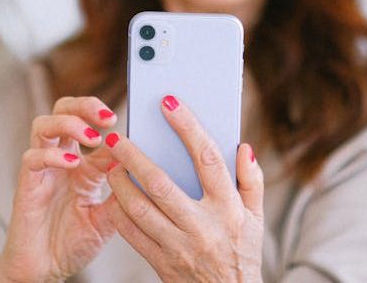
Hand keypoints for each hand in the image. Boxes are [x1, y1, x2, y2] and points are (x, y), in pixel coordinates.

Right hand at [0, 96, 119, 282]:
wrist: (45, 272)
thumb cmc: (72, 243)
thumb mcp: (108, 216)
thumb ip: (122, 192)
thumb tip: (143, 167)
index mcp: (82, 163)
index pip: (91, 124)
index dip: (108, 119)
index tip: (132, 123)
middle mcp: (60, 160)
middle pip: (63, 110)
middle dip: (85, 105)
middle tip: (108, 118)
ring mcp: (43, 170)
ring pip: (44, 125)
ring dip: (69, 123)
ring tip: (93, 136)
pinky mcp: (27, 186)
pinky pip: (32, 158)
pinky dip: (53, 156)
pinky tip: (73, 164)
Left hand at [104, 95, 264, 282]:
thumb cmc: (243, 254)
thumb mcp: (257, 218)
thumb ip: (252, 181)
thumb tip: (243, 147)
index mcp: (229, 208)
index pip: (206, 158)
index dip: (187, 126)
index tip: (168, 103)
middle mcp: (202, 226)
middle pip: (161, 183)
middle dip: (134, 156)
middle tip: (116, 135)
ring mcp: (179, 246)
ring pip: (139, 208)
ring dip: (119, 183)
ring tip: (109, 163)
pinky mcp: (161, 263)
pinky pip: (132, 234)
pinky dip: (119, 212)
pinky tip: (113, 194)